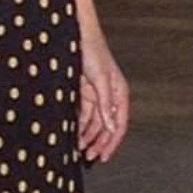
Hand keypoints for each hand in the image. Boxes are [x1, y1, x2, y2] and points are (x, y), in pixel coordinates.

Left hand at [78, 25, 128, 163]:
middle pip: (106, 126)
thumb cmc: (94, 52)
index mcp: (119, 94)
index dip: (112, 142)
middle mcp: (109, 97)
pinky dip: (79, 126)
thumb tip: (112, 127)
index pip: (119, 124)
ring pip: (94, 123)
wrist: (77, 35)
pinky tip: (74, 135)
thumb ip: (106, 104)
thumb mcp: (101, 80)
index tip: (104, 156)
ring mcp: (96, 95)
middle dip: (99, 142)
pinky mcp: (83, 92)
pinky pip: (83, 115)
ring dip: (88, 136)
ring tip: (80, 149)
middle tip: (89, 157)